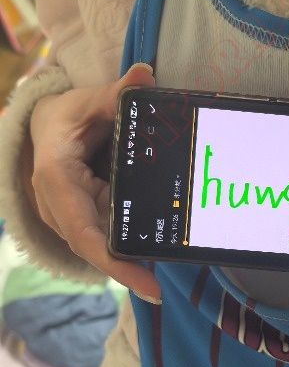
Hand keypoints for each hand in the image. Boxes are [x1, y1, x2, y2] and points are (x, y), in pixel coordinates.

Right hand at [27, 63, 160, 301]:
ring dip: (130, 262)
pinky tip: (155, 258)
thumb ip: (118, 93)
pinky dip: (129, 249)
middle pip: (94, 247)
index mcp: (55, 178)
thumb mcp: (91, 101)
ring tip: (163, 277)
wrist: (47, 126)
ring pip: (100, 247)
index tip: (145, 285)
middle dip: (127, 270)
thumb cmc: (69, 116)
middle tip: (160, 290)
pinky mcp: (83, 219)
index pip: (84, 231)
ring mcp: (68, 217)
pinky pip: (106, 238)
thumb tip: (145, 75)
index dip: (114, 261)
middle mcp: (56, 206)